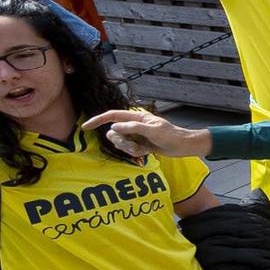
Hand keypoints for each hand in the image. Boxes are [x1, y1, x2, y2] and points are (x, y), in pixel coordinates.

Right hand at [82, 109, 208, 157]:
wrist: (184, 146)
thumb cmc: (171, 135)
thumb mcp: (153, 130)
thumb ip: (133, 128)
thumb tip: (113, 127)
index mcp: (136, 117)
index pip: (112, 116)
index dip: (98, 120)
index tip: (85, 127)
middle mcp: (134, 125)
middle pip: (114, 133)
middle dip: (120, 142)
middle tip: (134, 145)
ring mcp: (136, 136)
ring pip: (121, 144)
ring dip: (130, 149)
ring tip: (144, 149)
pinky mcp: (139, 145)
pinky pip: (129, 150)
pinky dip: (136, 153)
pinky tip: (148, 152)